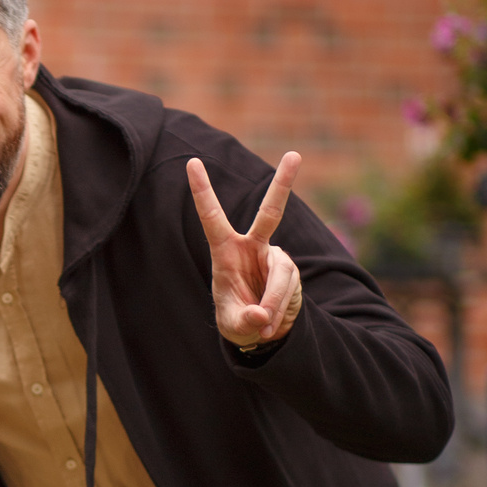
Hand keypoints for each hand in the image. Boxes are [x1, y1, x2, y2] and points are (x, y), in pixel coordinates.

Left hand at [186, 151, 305, 349]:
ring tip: (263, 323)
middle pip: (271, 212)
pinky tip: (272, 321)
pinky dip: (281, 307)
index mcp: (225, 251)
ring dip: (273, 301)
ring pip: (281, 273)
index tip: (192, 162)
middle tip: (295, 154)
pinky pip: (290, 286)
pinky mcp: (292, 270)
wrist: (262, 332)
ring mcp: (276, 257)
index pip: (212, 217)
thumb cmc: (238, 320)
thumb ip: (244, 320)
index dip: (202, 191)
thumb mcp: (234, 325)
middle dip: (284, 183)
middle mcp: (253, 247)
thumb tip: (260, 314)